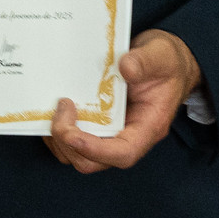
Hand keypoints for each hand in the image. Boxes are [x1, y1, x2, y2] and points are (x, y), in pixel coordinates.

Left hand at [45, 28, 202, 173]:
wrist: (165, 63)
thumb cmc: (165, 62)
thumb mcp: (160, 55)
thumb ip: (144, 62)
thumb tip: (125, 68)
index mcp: (148, 127)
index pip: (123, 153)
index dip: (95, 150)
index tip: (72, 133)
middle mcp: (129, 136)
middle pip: (95, 162)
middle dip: (69, 142)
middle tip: (60, 108)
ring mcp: (111, 133)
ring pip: (80, 155)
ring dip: (60, 139)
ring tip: (55, 108)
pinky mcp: (99, 125)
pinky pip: (75, 141)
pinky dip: (59, 131)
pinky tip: (53, 110)